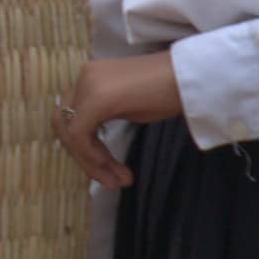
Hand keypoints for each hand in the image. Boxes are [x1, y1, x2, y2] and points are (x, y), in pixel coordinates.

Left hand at [54, 51, 180, 184]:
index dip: (85, 148)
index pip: (73, 117)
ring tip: (117, 182)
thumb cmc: (171, 91)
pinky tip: (109, 167)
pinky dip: (91, 155)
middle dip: (85, 158)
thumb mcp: (130, 107)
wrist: (192, 76)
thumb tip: (94, 147)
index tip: (108, 170)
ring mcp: (87, 86)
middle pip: (66, 126)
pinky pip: (80, 134)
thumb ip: (107, 118)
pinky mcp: (96, 99)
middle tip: (110, 181)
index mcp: (90, 78)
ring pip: (71, 133)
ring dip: (91, 163)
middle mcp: (83, 79)